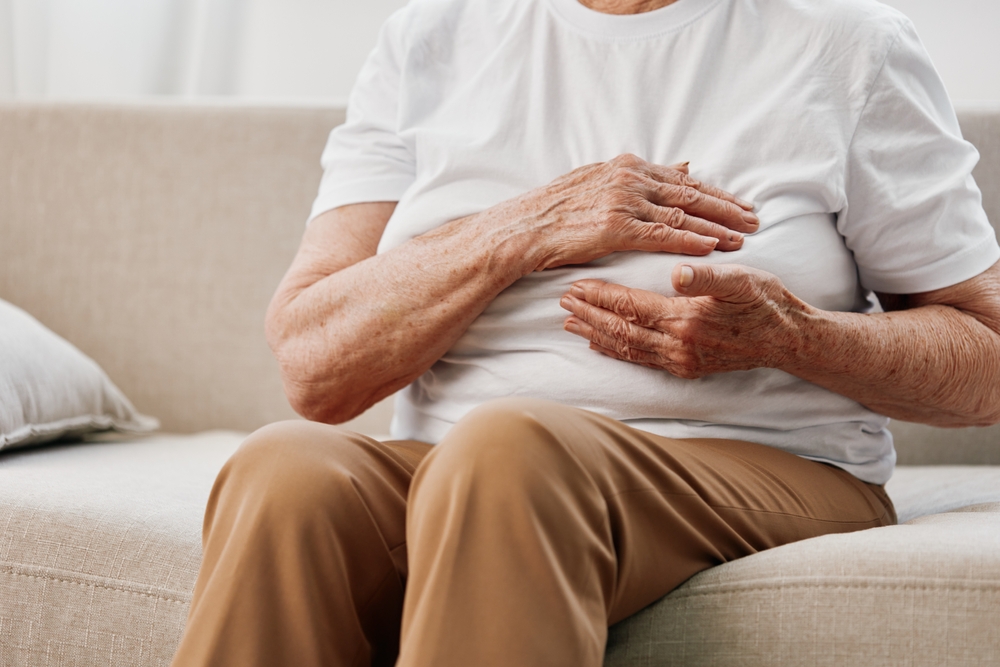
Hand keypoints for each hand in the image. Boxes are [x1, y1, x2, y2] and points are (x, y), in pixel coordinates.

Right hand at [494, 154, 758, 270]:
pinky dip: (691, 240)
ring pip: (682, 214)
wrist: (521, 228)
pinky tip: (713, 247)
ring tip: (745, 237)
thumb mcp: (600, 181)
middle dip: (727, 208)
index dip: (716, 193)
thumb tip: (685, 166)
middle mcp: (629, 179)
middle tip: (755, 219)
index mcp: (626, 166)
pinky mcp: (615, 227)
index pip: (683, 180)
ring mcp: (622, 201)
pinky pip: (662, 234)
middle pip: (690, 194)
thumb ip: (643, 177)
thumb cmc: (554, 211)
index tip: (741, 204)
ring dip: (717, 226)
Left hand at [558, 264, 809, 377]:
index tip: (574, 285)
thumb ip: (706, 276)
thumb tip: (677, 272)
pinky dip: (617, 352)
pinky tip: (601, 345)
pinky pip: (642, 360)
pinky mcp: (686, 368)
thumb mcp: (741, 280)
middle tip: (561, 302)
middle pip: (621, 330)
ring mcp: (681, 360)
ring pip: (627, 348)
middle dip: (589, 315)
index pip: (630, 306)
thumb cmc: (766, 302)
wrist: (790, 340)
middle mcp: (678, 346)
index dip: (600, 295)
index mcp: (685, 320)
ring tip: (570, 323)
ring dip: (596, 335)